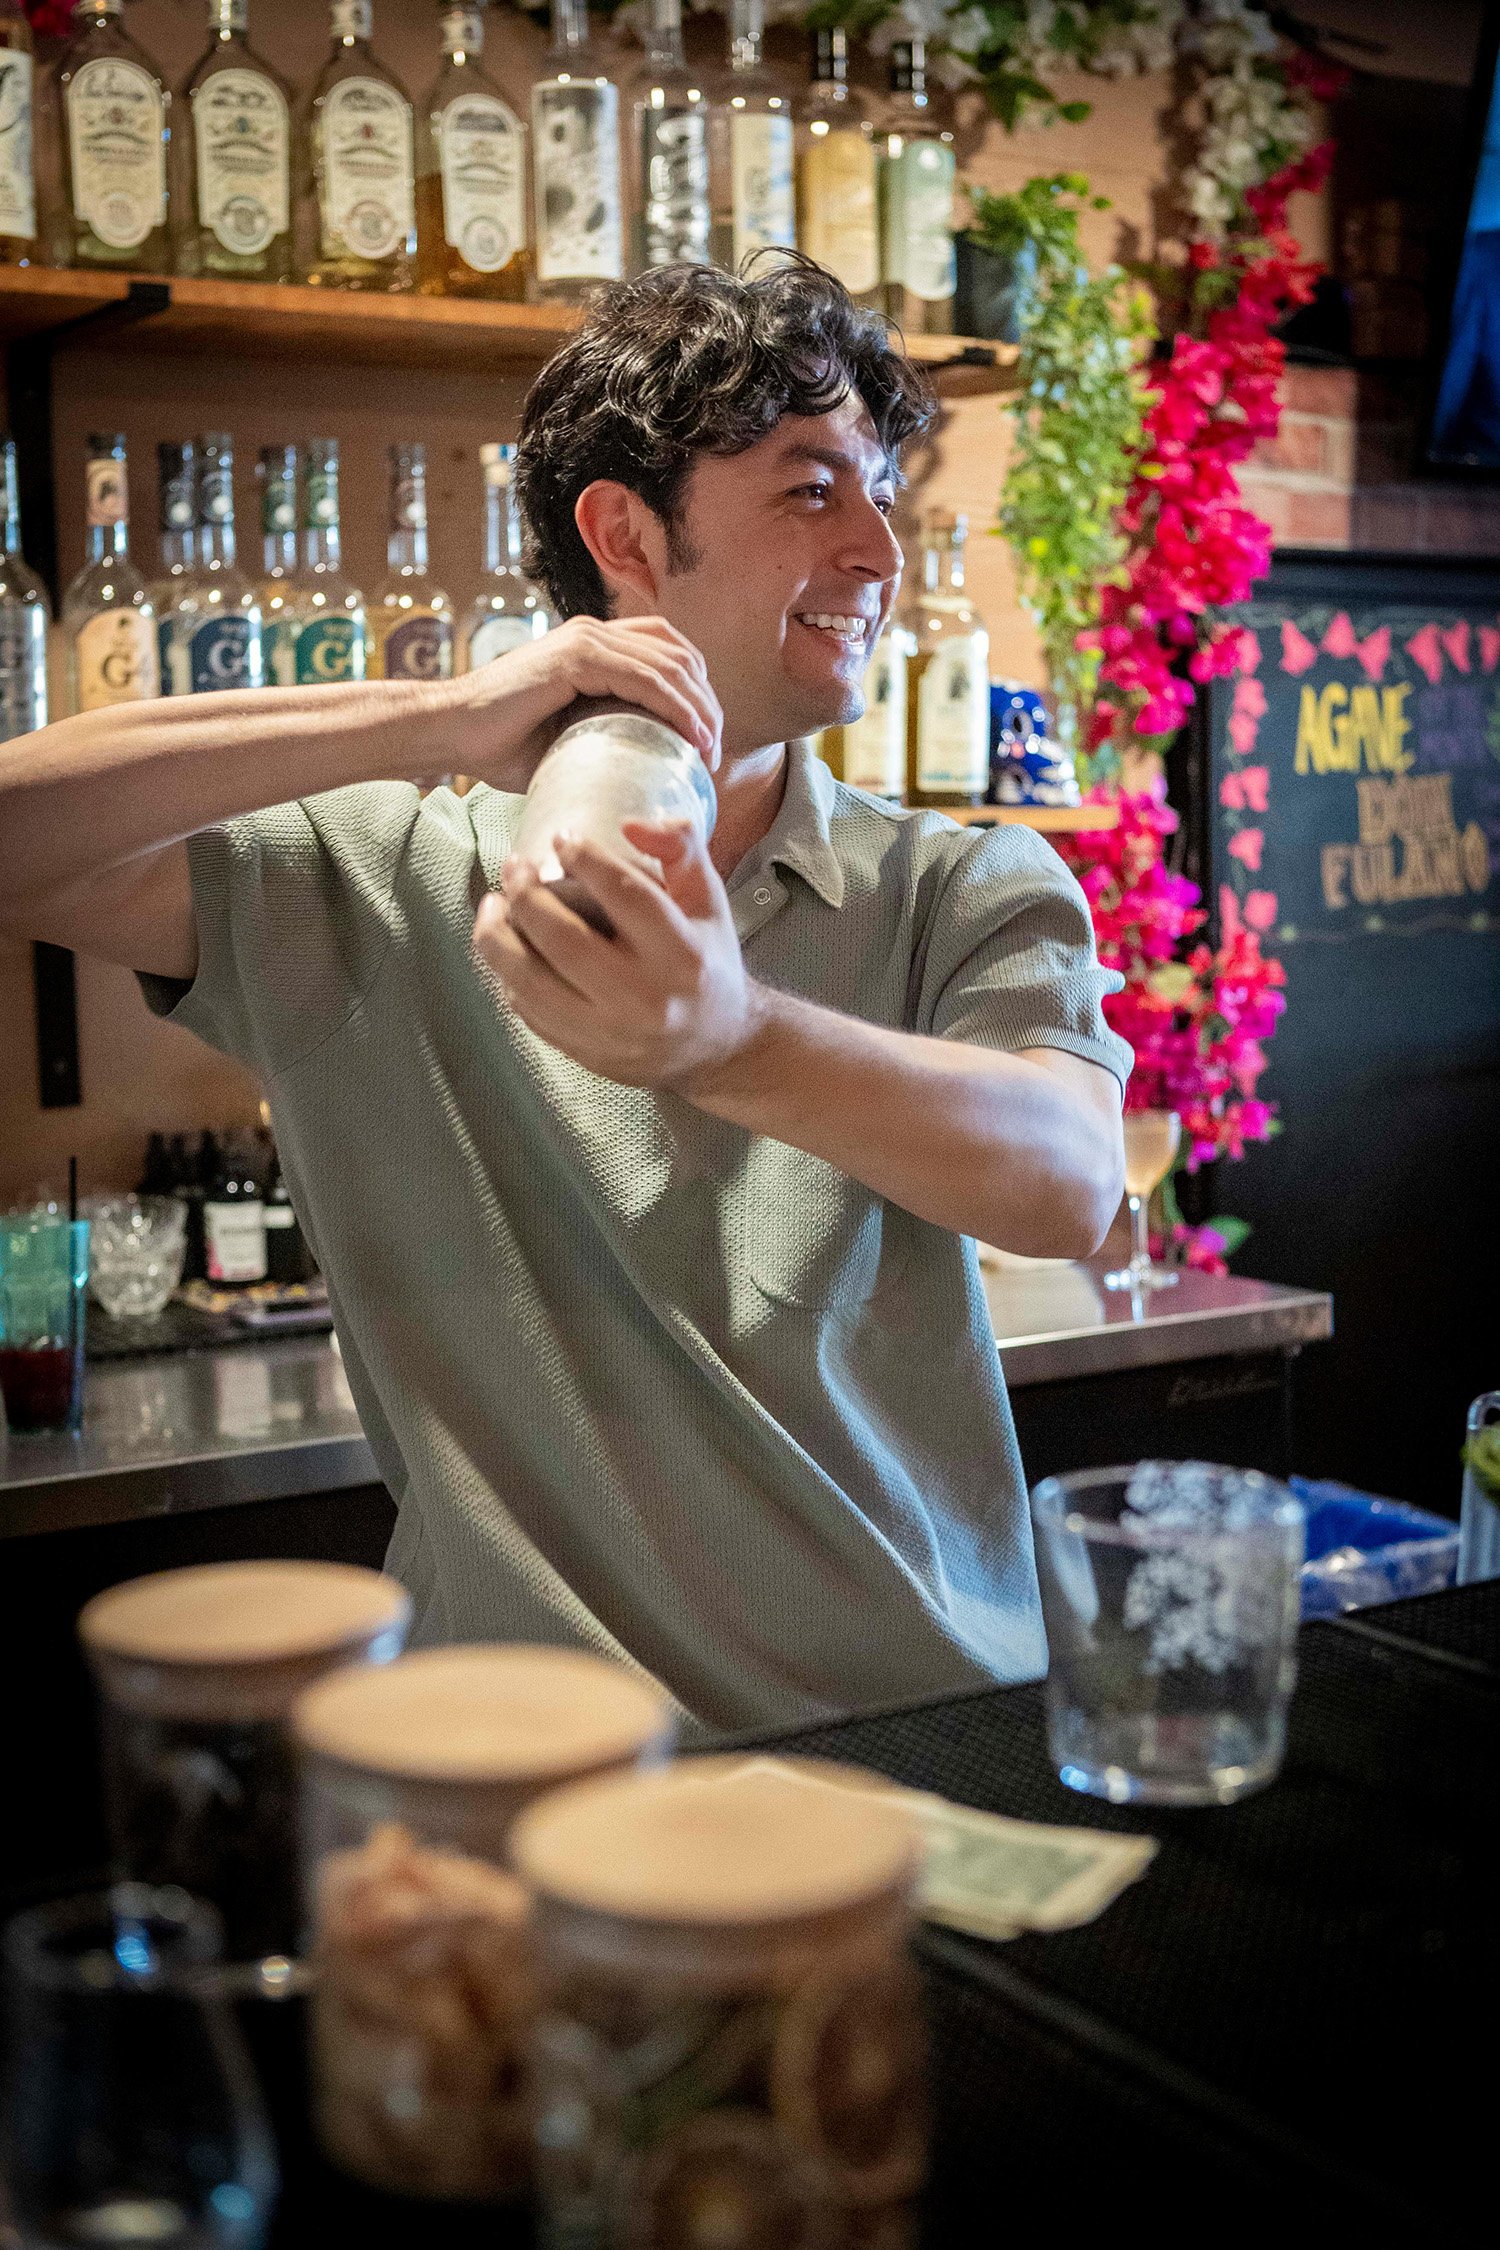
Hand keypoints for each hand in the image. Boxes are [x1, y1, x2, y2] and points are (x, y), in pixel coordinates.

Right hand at [456, 616, 721, 792]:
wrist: (451, 734)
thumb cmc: (502, 744)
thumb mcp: (569, 735)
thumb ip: (606, 731)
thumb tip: (647, 766)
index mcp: (594, 644)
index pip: (668, 652)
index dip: (697, 691)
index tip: (707, 739)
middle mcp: (594, 632)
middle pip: (679, 655)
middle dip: (707, 702)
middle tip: (715, 751)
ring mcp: (584, 640)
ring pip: (668, 665)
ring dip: (700, 709)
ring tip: (711, 750)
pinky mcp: (574, 658)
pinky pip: (643, 678)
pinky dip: (676, 707)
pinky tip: (693, 736)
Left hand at [471, 817, 757, 1092]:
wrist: (714, 1045)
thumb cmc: (705, 959)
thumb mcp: (708, 899)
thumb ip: (680, 847)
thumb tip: (629, 825)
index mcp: (682, 954)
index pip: (625, 895)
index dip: (585, 858)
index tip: (561, 838)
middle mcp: (645, 998)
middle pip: (565, 941)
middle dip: (526, 895)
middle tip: (513, 867)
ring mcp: (611, 1032)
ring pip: (532, 983)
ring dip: (497, 938)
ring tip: (492, 906)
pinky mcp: (587, 1053)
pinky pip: (530, 1012)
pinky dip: (509, 976)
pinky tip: (507, 948)